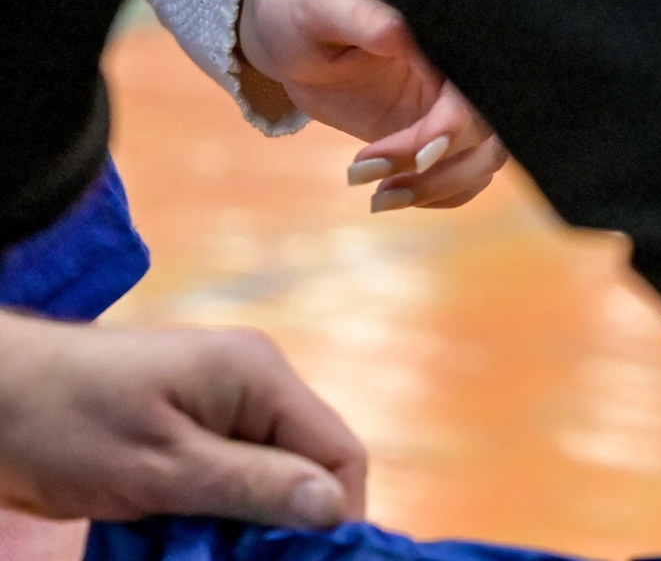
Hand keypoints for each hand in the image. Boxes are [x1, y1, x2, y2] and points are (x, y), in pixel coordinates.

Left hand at [0, 313, 363, 527]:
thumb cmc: (64, 424)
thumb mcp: (159, 467)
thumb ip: (250, 485)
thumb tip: (333, 510)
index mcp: (258, 377)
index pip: (337, 452)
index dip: (334, 516)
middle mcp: (253, 384)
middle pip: (304, 468)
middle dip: (278, 528)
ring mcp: (220, 405)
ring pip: (265, 481)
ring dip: (238, 529)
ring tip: (193, 554)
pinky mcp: (190, 429)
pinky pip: (227, 479)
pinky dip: (209, 517)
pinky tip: (173, 541)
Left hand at [237, 0, 506, 210]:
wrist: (284, 27)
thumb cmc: (301, 2)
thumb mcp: (323, 5)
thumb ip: (367, 18)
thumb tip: (402, 33)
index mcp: (443, 39)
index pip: (474, 92)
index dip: (455, 129)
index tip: (416, 157)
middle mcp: (455, 73)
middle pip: (490, 134)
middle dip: (440, 170)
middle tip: (365, 174)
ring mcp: (444, 105)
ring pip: (482, 160)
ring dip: (438, 189)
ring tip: (377, 197)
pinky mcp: (427, 132)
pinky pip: (460, 173)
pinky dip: (437, 195)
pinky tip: (390, 195)